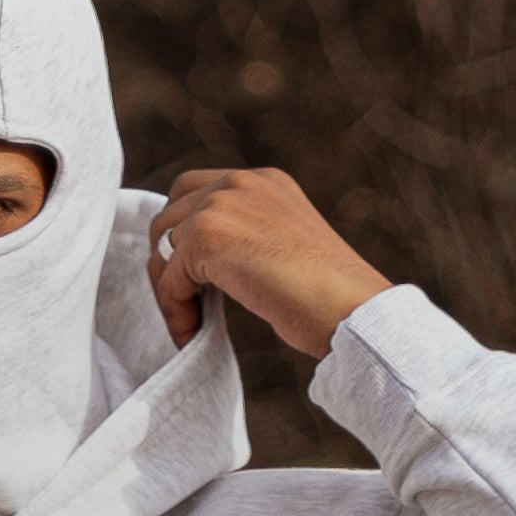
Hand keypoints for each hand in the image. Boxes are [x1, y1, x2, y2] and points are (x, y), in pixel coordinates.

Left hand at [150, 165, 386, 357]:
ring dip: (169, 286)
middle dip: (170, 258)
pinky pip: (169, 277)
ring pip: (163, 244)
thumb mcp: (286, 245)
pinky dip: (174, 309)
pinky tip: (191, 334)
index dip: (186, 233)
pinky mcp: (207, 236)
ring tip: (190, 321)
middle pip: (172, 212)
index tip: (195, 277)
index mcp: (264, 181)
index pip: (197, 191)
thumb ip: (248, 235)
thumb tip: (197, 257)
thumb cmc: (329, 295)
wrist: (352, 310)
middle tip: (186, 300)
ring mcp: (222, 205)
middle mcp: (241, 182)